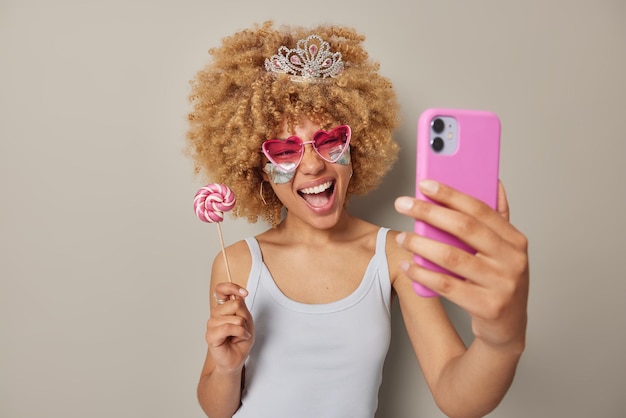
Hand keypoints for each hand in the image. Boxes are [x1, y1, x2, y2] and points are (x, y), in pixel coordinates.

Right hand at [207, 282, 254, 372]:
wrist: (237, 359)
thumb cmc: (241, 340)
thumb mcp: (247, 320)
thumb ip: (242, 307)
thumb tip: (238, 296)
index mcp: (223, 307)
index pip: (221, 289)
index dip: (232, 287)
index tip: (245, 293)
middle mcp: (216, 314)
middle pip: (234, 303)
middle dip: (245, 317)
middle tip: (243, 328)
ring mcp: (212, 324)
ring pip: (234, 318)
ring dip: (243, 328)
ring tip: (240, 336)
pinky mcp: (210, 335)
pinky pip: (228, 328)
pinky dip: (239, 333)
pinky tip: (239, 339)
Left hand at [395, 180, 527, 349]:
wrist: (508, 328)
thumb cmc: (499, 282)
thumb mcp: (505, 251)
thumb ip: (498, 219)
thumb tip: (494, 182)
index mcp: (515, 241)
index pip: (480, 209)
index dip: (451, 194)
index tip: (424, 184)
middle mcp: (513, 260)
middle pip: (464, 228)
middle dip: (429, 213)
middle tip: (403, 204)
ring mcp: (502, 285)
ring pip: (451, 257)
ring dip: (421, 244)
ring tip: (401, 238)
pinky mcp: (487, 306)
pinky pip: (447, 285)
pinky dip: (423, 274)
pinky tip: (408, 267)